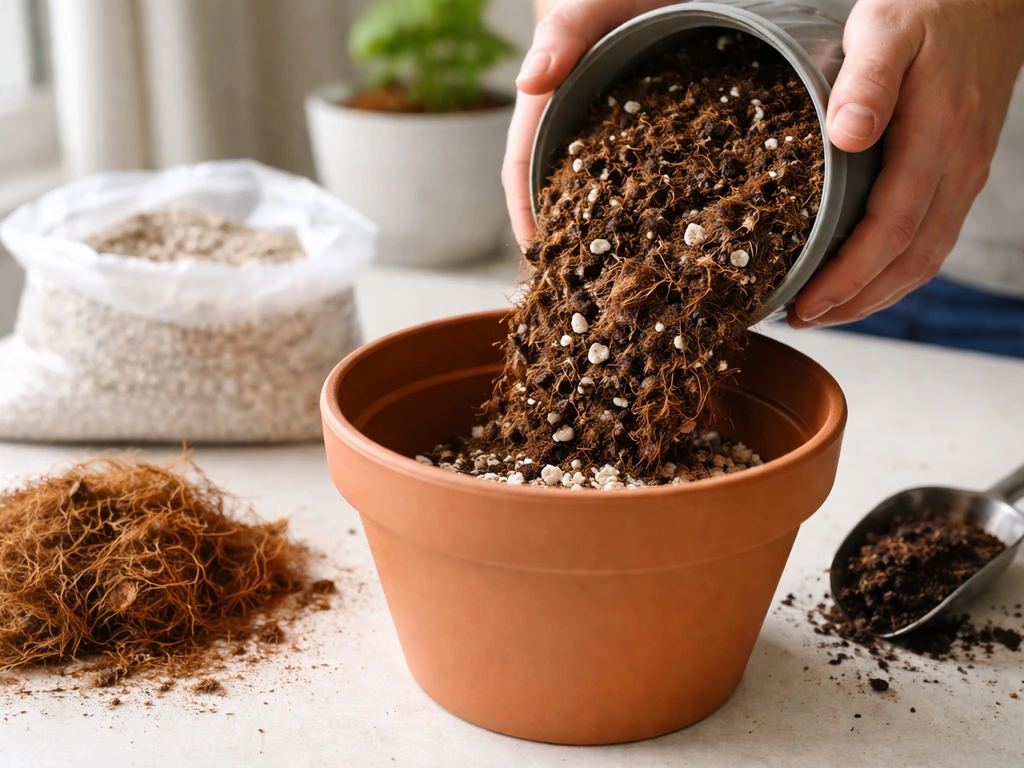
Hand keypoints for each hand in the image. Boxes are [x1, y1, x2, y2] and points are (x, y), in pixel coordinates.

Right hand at [502, 0, 678, 247]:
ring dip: (604, 223)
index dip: (522, 210)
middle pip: (558, 185)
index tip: (534, 252)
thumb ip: (561, 36)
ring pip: (600, 183)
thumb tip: (528, 82)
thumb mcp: (585, 5)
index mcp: (547, 100)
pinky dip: (646, 197)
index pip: (521, 164)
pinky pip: (640, 166)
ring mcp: (609, 122)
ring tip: (623, 265)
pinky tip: (666, 222)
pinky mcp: (646, 119)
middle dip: (564, 232)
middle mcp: (573, 119)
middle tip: (579, 281)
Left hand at [790, 0, 1023, 327]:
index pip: (891, 231)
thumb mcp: (886, 27)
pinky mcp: (960, 174)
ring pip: (924, 260)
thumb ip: (867, 80)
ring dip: (874, 296)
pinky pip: (931, 239)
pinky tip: (861, 279)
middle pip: (909, 261)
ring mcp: (964, 175)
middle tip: (802, 320)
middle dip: (854, 302)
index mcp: (938, 139)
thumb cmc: (928, 7)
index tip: (805, 304)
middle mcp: (958, 168)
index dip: (848, 278)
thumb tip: (848, 136)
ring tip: (824, 313)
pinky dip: (894, 273)